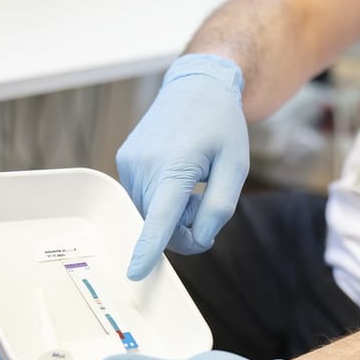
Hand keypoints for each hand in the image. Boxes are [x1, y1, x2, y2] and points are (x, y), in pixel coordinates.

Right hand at [118, 54, 248, 280]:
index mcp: (175, 166)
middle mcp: (144, 165)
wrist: (197, 87)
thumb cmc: (221, 127)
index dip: (148, 248)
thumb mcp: (235, 168)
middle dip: (185, 228)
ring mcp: (129, 163)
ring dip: (173, 214)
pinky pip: (142, 199)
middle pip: (159, 224)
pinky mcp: (124, 161)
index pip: (160, 217)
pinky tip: (178, 177)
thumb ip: (219, 208)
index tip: (135, 272)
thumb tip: (199, 239)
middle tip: (206, 204)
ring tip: (193, 184)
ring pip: (149, 214)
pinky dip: (161, 201)